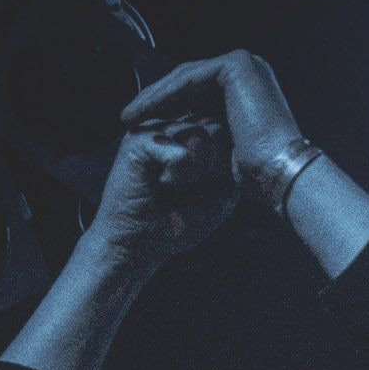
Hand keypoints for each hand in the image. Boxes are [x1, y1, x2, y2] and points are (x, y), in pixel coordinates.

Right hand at [87, 117, 236, 269]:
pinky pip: (184, 150)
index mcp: (191, 134)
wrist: (136, 245)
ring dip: (196, 174)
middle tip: (185, 189)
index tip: (200, 188)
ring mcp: (155, 127)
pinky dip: (181, 176)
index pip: (228, 134)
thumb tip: (219, 140)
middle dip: (212, 168)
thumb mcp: (218, 197)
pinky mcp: (140, 138)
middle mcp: (173, 124)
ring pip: (203, 136)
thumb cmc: (174, 223)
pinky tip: (162, 184)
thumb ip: (232, 166)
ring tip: (171, 187)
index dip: (223, 167)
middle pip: (218, 130)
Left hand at [121, 50, 302, 199]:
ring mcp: (244, 65)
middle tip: (128, 118)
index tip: (142, 127)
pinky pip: (188, 79)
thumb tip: (185, 145)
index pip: (200, 93)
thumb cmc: (260, 177)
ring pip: (185, 79)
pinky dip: (163, 94)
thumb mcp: (228, 153)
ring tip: (128, 116)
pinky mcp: (236, 66)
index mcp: (249, 90)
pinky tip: (142, 111)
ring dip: (154, 97)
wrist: (281, 174)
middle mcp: (249, 72)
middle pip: (189, 83)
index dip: (169, 108)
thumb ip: (211, 138)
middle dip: (156, 100)